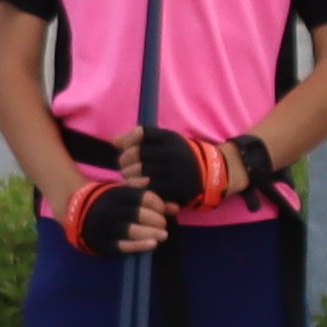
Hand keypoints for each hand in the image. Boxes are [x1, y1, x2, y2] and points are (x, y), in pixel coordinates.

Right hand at [52, 172, 163, 256]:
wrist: (74, 209)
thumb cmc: (107, 200)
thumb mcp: (124, 193)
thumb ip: (149, 199)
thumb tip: (175, 207)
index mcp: (116, 193)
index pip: (143, 197)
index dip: (158, 204)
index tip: (163, 210)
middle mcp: (109, 209)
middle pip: (138, 214)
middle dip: (156, 220)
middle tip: (163, 224)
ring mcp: (104, 226)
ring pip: (130, 230)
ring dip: (150, 233)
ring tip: (163, 235)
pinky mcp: (101, 242)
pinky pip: (121, 245)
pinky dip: (138, 246)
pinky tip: (152, 245)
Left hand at [128, 124, 274, 211]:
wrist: (212, 174)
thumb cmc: (182, 155)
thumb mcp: (166, 141)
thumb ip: (140, 138)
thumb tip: (114, 141)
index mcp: (170, 138)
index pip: (139, 135)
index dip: (127, 144)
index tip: (126, 150)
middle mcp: (172, 153)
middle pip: (136, 155)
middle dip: (125, 162)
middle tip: (125, 167)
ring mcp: (173, 172)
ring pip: (139, 173)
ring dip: (129, 176)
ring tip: (129, 177)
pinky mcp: (174, 190)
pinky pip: (148, 190)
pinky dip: (138, 189)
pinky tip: (137, 188)